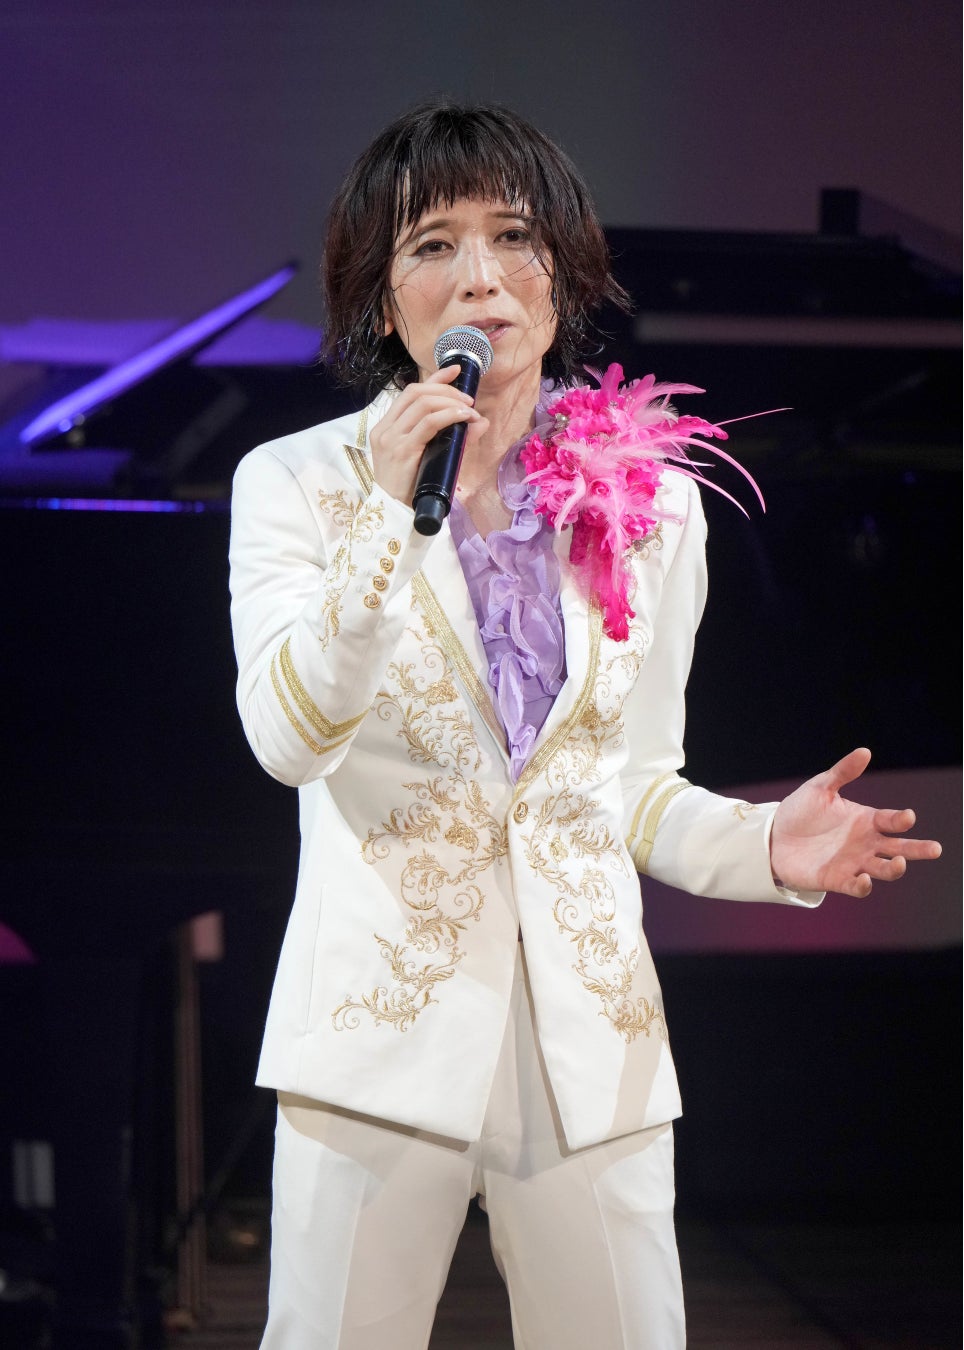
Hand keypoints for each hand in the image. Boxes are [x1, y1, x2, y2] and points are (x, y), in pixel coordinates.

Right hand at [369, 365, 484, 505]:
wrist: (396, 516)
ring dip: (451, 402)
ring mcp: (391, 438)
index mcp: (387, 427)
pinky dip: (449, 415)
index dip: (435, 378)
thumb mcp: (434, 457)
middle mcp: (385, 428)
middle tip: (469, 400)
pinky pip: (428, 423)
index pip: (410, 392)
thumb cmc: (413, 489)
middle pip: (416, 392)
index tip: (456, 369)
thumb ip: (455, 437)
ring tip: (469, 410)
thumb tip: (481, 421)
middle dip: (446, 390)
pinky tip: (463, 418)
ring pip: (422, 403)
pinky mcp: (402, 449)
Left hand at [769, 747, 941, 897]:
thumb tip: (864, 752)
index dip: (901, 820)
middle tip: (935, 849)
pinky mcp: (837, 879)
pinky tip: (865, 880)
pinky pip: (857, 886)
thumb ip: (842, 772)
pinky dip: (864, 886)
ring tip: (899, 863)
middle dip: (918, 849)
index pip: (891, 821)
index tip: (907, 817)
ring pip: (884, 869)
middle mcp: (865, 843)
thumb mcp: (820, 787)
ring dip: (894, 868)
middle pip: (899, 848)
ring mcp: (854, 862)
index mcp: (865, 820)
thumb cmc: (801, 811)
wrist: (773, 836)